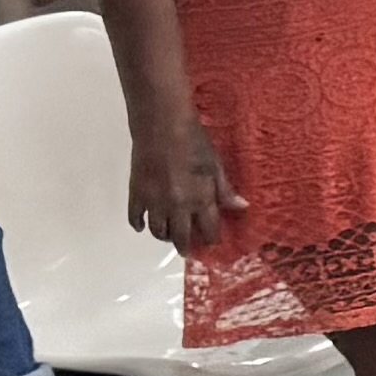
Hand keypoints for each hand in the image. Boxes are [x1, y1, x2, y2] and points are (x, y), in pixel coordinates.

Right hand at [127, 108, 249, 256]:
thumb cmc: (193, 141)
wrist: (162, 126)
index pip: (208, 231)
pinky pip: (135, 218)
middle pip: (181, 237)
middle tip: (188, 249)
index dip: (211, 239)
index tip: (211, 241)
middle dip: (186, 246)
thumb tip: (241, 207)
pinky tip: (143, 225)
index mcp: (200, 199)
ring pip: (158, 231)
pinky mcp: (136, 194)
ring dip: (164, 236)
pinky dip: (139, 224)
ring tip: (169, 234)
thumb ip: (225, 189)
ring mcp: (154, 202)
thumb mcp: (215, 165)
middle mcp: (177, 206)